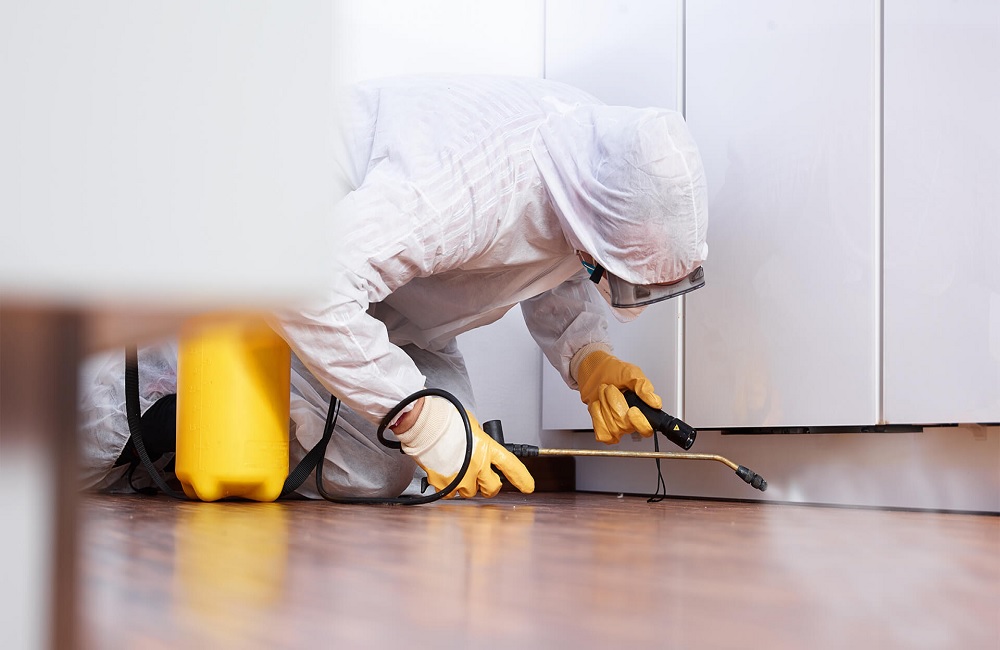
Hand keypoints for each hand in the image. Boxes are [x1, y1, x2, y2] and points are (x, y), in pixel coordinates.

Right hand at [392, 396, 534, 497]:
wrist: (424, 424)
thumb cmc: (445, 420)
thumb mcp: (471, 425)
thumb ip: (479, 439)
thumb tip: (479, 444)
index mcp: (487, 448)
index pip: (511, 465)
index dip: (522, 478)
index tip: (527, 486)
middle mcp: (477, 465)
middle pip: (492, 488)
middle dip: (489, 486)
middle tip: (482, 479)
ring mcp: (461, 477)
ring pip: (469, 492)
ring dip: (465, 484)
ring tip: (456, 468)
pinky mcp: (444, 484)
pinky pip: (450, 494)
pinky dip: (448, 487)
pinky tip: (444, 472)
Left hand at [575, 350, 661, 443]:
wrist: (594, 369)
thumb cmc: (613, 371)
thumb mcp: (632, 373)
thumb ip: (644, 387)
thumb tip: (656, 403)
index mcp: (642, 409)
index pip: (646, 429)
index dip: (640, 423)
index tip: (632, 410)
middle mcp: (630, 420)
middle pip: (625, 426)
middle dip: (614, 403)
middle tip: (611, 388)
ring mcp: (615, 425)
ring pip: (612, 429)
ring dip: (605, 406)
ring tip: (604, 394)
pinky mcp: (602, 427)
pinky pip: (602, 433)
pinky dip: (597, 417)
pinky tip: (598, 405)